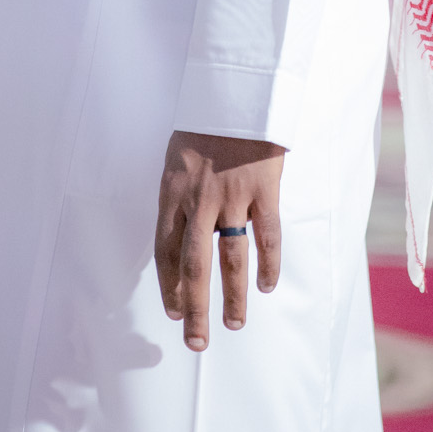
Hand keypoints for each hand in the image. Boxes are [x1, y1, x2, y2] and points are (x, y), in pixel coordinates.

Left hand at [155, 131, 283, 351]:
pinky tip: (267, 287)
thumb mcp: (177, 157)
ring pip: (231, 259)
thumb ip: (180, 196)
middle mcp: (199, 200)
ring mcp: (232, 197)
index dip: (168, 287)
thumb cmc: (204, 122)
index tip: (173, 312)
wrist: (236, 89)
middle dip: (194, 309)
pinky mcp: (263, 190)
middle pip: (193, 266)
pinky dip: (268, 265)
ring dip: (232, 296)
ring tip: (232, 324)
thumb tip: (181, 234)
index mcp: (172, 192)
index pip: (164, 251)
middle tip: (195, 342)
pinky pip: (266, 237)